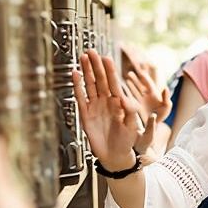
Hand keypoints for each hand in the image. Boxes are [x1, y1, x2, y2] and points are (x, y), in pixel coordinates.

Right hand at [73, 50, 139, 169]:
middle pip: (100, 79)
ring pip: (90, 85)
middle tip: (91, 51)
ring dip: (86, 71)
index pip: (113, 82)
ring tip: (83, 58)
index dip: (109, 70)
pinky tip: (75, 74)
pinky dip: (78, 86)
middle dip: (96, 65)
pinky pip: (81, 97)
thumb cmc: (126, 142)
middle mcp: (106, 102)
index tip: (106, 57)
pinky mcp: (86, 114)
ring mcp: (95, 106)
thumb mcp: (132, 127)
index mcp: (119, 102)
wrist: (115, 156)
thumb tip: (124, 100)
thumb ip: (129, 113)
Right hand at [123, 64, 171, 124]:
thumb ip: (166, 98)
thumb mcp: (166, 107)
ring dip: (129, 85)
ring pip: (133, 90)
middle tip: (129, 74)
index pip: (148, 84)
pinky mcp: (134, 106)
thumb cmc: (161, 116)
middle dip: (134, 79)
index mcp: (153, 93)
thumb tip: (166, 88)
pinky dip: (125, 94)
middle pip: (139, 85)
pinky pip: (129, 98)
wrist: (154, 125)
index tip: (141, 74)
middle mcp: (144, 95)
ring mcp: (139, 100)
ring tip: (125, 81)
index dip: (145, 79)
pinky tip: (120, 92)